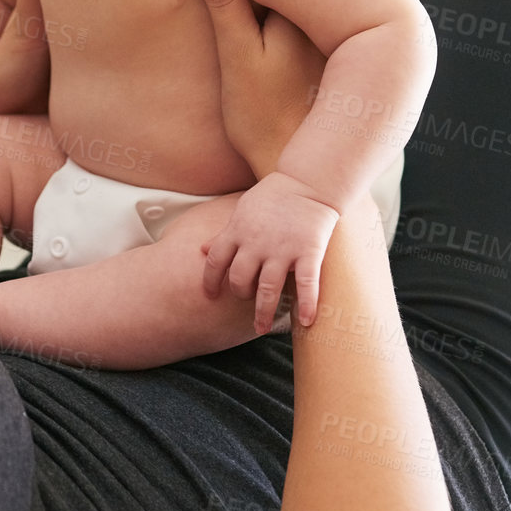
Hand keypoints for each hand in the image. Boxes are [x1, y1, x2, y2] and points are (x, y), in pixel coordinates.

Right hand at [184, 0, 326, 175]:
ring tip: (252, 8)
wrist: (294, 169)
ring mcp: (332, 42)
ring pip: (299, 3)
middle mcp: (326, 23)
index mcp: (302, 12)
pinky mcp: (332, 60)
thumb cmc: (262, 118)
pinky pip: (309, 24)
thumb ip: (222, 0)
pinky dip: (291, 20)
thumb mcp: (235, 55)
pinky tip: (274, 42)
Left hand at [201, 169, 340, 330]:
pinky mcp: (308, 252)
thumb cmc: (272, 197)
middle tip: (245, 302)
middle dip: (240, 294)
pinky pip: (306, 284)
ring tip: (260, 328)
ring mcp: (282, 250)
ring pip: (267, 289)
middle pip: (239, 280)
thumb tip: (201, 248)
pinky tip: (306, 322)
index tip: (210, 296)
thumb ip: (224, 234)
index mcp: (237, 232)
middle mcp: (256, 244)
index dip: (210, 281)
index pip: (215, 262)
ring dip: (263, 312)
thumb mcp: (241, 211)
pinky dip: (307, 305)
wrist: (307, 182)